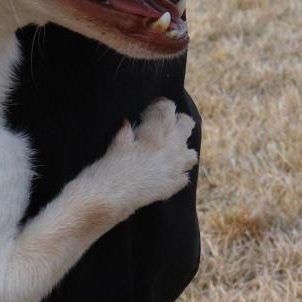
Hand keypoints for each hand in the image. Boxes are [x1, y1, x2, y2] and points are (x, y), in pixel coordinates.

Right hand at [96, 98, 198, 212]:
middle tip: (165, 126)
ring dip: (182, 150)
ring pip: (191, 153)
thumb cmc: (110, 166)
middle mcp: (171, 147)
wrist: (112, 196)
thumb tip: (127, 123)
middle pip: (187, 124)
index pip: (168, 108)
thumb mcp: (116, 142)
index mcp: (156, 132)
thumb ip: (125, 131)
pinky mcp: (173, 186)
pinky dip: (177, 174)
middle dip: (178, 121)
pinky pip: (184, 177)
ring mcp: (175, 168)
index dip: (160, 105)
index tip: (151, 110)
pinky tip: (165, 175)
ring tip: (168, 153)